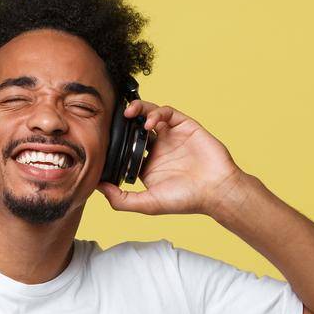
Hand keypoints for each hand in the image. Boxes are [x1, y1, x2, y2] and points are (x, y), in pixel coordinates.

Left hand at [96, 98, 243, 215]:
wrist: (216, 191)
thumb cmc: (186, 200)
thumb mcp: (148, 204)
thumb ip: (121, 199)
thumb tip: (98, 188)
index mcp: (148, 165)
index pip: (126, 148)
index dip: (115, 142)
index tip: (103, 140)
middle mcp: (159, 148)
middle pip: (135, 127)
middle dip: (124, 120)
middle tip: (114, 119)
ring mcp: (172, 136)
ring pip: (150, 115)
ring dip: (139, 109)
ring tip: (129, 113)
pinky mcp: (185, 126)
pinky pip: (168, 113)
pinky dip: (156, 113)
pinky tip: (148, 122)